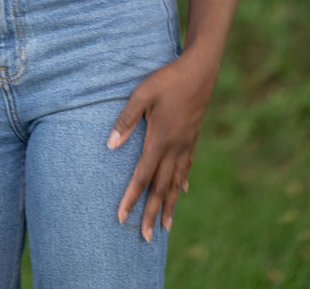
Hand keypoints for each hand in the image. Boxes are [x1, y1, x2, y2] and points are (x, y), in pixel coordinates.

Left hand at [107, 53, 215, 239]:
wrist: (199, 72)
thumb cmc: (167, 80)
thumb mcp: (142, 94)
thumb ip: (126, 120)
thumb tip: (110, 146)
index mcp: (160, 140)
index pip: (142, 176)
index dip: (131, 198)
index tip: (122, 217)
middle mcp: (174, 148)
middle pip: (161, 187)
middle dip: (151, 212)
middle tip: (145, 237)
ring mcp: (186, 144)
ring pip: (176, 182)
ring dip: (169, 205)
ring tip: (165, 226)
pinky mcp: (192, 138)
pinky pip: (186, 166)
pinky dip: (182, 182)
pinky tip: (182, 191)